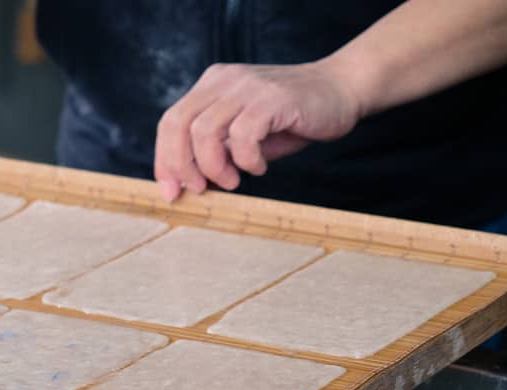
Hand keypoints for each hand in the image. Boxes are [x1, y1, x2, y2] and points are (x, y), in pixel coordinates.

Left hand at [154, 60, 362, 200]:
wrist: (341, 91)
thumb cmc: (290, 119)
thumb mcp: (244, 135)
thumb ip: (216, 151)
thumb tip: (187, 184)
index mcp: (210, 86)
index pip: (170, 122)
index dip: (164, 160)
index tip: (170, 191)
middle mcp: (223, 81)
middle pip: (178, 125)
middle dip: (181, 165)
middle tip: (198, 189)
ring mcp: (246, 86)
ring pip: (205, 132)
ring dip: (213, 166)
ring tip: (233, 181)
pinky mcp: (271, 98)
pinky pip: (242, 135)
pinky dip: (246, 160)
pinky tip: (259, 168)